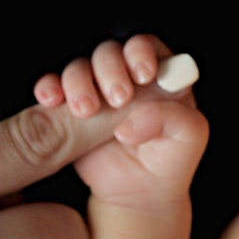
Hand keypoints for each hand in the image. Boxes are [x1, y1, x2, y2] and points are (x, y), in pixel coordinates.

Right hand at [33, 34, 208, 209]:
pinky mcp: (69, 110)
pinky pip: (54, 88)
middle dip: (109, 70)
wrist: (139, 192)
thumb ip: (174, 117)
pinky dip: (49, 88)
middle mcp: (125, 77)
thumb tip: (134, 119)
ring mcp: (96, 92)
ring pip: (79, 68)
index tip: (142, 75)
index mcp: (158, 74)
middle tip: (117, 98)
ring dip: (78, 82)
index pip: (145, 46)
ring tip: (86, 111)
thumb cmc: (170, 159)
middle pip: (109, 53)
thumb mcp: (189, 136)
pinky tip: (52, 101)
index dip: (140, 53)